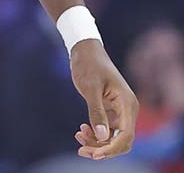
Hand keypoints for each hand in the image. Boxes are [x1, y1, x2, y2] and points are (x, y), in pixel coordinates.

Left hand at [70, 39, 138, 159]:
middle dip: (103, 149)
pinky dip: (95, 134)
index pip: (126, 135)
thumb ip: (96, 111)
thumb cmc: (88, 65)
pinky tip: (81, 130)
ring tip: (78, 136)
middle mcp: (127, 110)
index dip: (111, 148)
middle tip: (82, 151)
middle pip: (122, 140)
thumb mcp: (90, 88)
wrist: (85, 52)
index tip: (94, 154)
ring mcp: (120, 111)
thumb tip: (101, 135)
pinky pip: (107, 129)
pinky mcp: (111, 111)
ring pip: (113, 137)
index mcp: (127, 104)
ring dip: (97, 142)